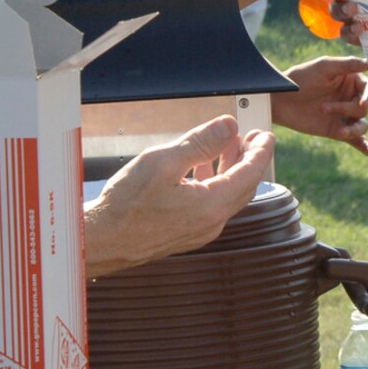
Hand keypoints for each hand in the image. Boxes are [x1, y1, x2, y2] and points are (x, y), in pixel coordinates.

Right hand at [83, 117, 273, 277]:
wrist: (101, 241)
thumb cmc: (126, 205)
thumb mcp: (163, 162)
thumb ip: (200, 143)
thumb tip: (228, 127)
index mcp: (212, 205)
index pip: (250, 174)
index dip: (261, 151)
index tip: (266, 135)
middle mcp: (211, 222)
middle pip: (243, 186)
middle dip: (249, 159)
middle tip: (251, 138)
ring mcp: (199, 231)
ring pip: (227, 196)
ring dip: (231, 169)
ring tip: (227, 146)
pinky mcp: (186, 234)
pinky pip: (212, 205)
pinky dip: (215, 183)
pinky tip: (202, 169)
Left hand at [271, 57, 367, 157]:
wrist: (280, 99)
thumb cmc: (300, 78)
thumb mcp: (324, 67)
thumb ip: (347, 65)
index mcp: (351, 80)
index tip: (363, 102)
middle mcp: (351, 98)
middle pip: (364, 108)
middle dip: (348, 110)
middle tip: (324, 107)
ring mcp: (344, 116)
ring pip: (362, 125)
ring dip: (353, 129)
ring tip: (340, 132)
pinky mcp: (337, 131)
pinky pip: (356, 140)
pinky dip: (366, 147)